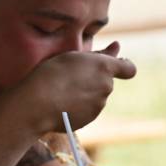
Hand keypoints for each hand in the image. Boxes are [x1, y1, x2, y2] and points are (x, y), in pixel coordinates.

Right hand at [14, 42, 137, 135]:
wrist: (37, 103)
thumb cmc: (51, 74)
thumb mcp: (74, 56)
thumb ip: (99, 54)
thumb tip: (117, 47)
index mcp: (104, 67)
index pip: (128, 69)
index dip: (123, 67)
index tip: (115, 65)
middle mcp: (106, 87)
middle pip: (106, 82)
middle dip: (94, 79)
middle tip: (71, 76)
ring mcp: (98, 105)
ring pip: (96, 96)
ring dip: (85, 93)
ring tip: (62, 91)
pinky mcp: (89, 119)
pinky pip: (87, 110)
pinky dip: (78, 107)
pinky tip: (61, 104)